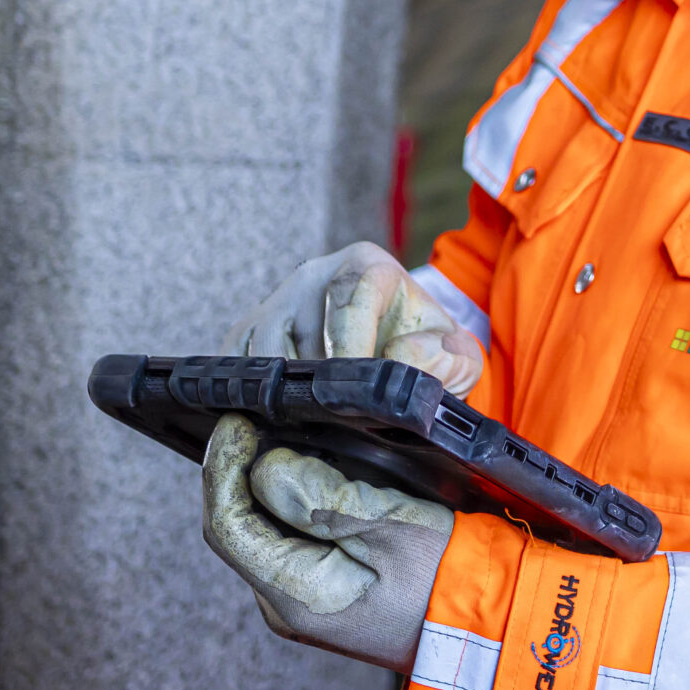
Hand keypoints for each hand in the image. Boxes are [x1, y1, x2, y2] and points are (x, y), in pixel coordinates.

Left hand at [201, 413, 451, 671]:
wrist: (488, 628)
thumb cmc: (452, 579)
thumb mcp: (397, 527)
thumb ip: (326, 498)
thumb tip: (267, 468)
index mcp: (296, 594)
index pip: (227, 524)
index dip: (222, 465)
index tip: (237, 419)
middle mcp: (285, 603)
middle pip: (240, 524)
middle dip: (245, 467)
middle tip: (265, 414)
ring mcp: (301, 599)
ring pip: (264, 527)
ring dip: (271, 480)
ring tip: (292, 432)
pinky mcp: (320, 587)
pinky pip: (290, 536)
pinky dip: (294, 499)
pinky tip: (318, 469)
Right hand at [222, 241, 483, 395]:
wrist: (390, 345)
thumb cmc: (422, 348)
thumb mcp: (455, 355)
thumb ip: (450, 359)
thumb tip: (404, 358)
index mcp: (365, 266)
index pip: (350, 297)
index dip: (354, 347)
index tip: (359, 391)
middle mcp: (313, 274)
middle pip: (300, 328)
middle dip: (320, 380)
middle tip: (338, 419)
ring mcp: (274, 302)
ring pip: (263, 351)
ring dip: (287, 392)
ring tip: (316, 423)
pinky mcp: (245, 331)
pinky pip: (234, 364)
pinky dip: (252, 395)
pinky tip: (282, 419)